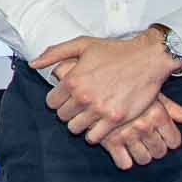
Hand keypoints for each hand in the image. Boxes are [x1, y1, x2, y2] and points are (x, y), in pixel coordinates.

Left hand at [33, 33, 176, 144]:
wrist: (148, 58)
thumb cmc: (115, 51)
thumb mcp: (82, 44)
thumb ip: (55, 53)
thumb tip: (33, 64)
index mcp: (72, 80)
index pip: (51, 103)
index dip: (58, 100)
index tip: (67, 98)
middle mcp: (83, 97)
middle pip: (62, 117)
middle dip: (69, 112)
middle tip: (79, 107)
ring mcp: (99, 110)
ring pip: (75, 128)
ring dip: (80, 123)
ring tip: (88, 116)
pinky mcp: (116, 119)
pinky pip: (94, 137)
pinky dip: (94, 134)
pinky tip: (99, 124)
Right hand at [99, 93, 181, 171]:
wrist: (94, 83)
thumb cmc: (126, 88)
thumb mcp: (153, 96)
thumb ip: (177, 110)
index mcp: (157, 113)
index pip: (174, 142)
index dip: (169, 140)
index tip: (160, 135)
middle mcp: (143, 125)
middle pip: (159, 152)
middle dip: (155, 148)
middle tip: (146, 139)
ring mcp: (125, 134)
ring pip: (143, 159)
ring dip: (140, 155)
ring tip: (133, 144)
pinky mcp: (107, 141)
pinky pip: (124, 163)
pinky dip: (124, 160)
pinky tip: (120, 149)